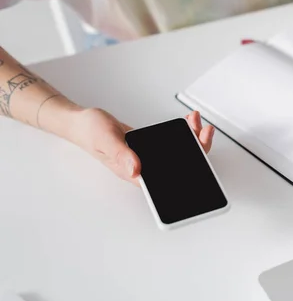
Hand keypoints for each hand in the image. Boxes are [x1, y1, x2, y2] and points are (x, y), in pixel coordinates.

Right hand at [69, 108, 214, 184]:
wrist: (81, 122)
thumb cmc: (89, 132)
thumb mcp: (106, 140)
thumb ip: (120, 154)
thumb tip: (136, 170)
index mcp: (135, 174)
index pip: (169, 179)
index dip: (190, 168)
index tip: (200, 151)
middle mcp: (144, 169)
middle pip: (180, 166)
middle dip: (197, 149)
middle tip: (203, 130)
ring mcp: (148, 158)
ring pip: (179, 153)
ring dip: (192, 138)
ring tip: (195, 121)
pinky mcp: (150, 148)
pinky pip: (172, 143)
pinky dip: (183, 133)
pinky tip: (188, 123)